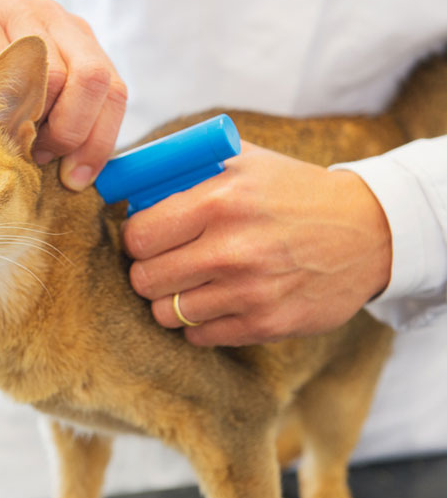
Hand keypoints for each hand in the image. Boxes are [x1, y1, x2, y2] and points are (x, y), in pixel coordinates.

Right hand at [0, 0, 126, 189]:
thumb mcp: (18, 87)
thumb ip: (45, 119)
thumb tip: (64, 172)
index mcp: (77, 41)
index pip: (114, 93)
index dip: (100, 143)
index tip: (76, 178)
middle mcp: (57, 23)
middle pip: (95, 82)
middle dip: (73, 134)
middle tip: (41, 156)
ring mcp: (20, 16)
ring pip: (55, 77)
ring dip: (36, 124)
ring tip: (10, 138)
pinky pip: (2, 66)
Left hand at [122, 142, 392, 345]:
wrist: (368, 232)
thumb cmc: (293, 192)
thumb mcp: (244, 160)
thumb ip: (185, 167)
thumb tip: (128, 182)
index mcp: (221, 201)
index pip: (139, 235)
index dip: (136, 238)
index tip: (146, 238)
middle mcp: (233, 249)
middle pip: (145, 279)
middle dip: (147, 270)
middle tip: (163, 263)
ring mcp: (250, 292)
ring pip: (166, 313)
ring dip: (170, 300)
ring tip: (188, 283)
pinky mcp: (267, 325)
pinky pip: (199, 336)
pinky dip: (199, 322)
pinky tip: (216, 301)